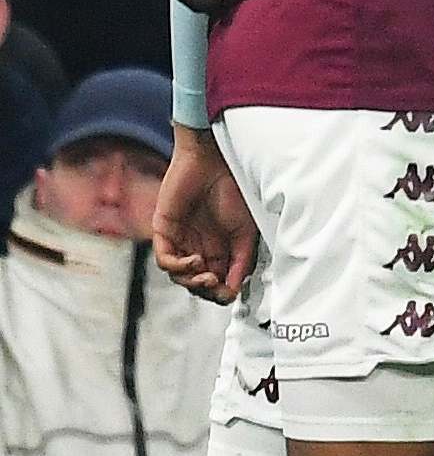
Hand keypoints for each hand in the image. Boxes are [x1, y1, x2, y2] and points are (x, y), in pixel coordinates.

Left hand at [153, 125, 257, 303]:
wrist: (214, 162)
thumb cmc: (234, 189)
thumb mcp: (246, 231)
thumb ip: (242, 259)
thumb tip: (236, 289)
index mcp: (220, 248)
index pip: (217, 281)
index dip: (222, 292)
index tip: (230, 293)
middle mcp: (200, 246)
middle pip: (196, 283)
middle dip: (206, 290)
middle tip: (216, 285)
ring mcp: (181, 240)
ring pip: (179, 276)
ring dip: (192, 282)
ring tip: (206, 275)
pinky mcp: (164, 232)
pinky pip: (165, 260)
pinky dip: (179, 266)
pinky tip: (195, 261)